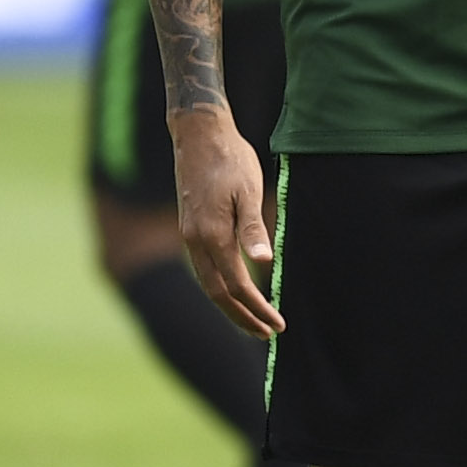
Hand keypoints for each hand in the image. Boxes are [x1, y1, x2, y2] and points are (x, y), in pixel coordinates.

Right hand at [171, 105, 279, 334]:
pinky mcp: (189, 227)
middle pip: (217, 294)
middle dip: (242, 317)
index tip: (277, 323)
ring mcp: (189, 235)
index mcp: (212, 235)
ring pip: (208, 283)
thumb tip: (263, 264)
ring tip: (253, 319)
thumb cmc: (230, 159)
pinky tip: (235, 288)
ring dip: (231, 305)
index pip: (236, 286)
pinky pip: (204, 268)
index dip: (256, 308)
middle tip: (267, 333)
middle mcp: (195, 241)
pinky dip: (220, 286)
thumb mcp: (248, 191)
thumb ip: (254, 228)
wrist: (198, 133)